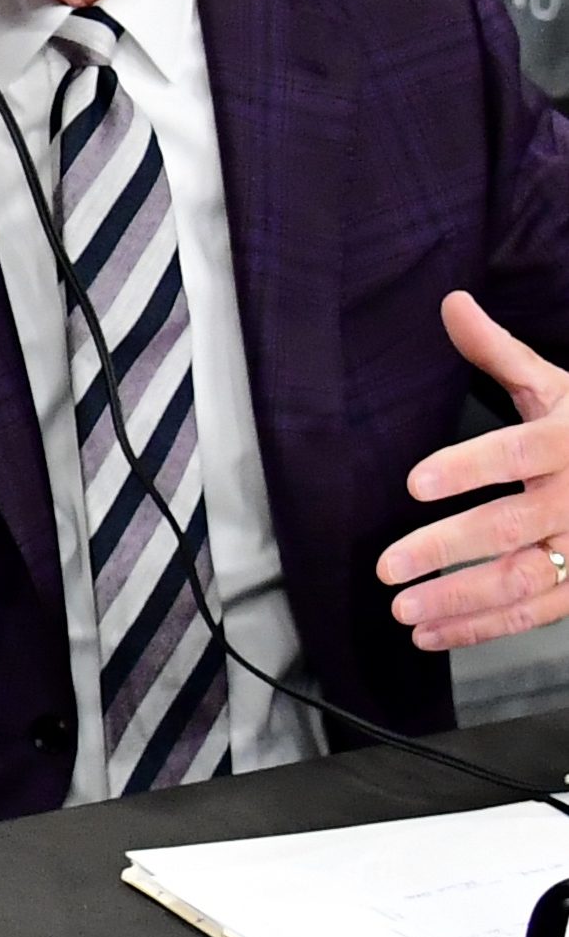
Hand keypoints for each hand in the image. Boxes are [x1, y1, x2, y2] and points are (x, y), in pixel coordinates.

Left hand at [379, 294, 568, 651]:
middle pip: (510, 527)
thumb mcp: (558, 387)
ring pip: (522, 581)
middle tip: (386, 566)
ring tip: (400, 609)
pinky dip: (481, 629)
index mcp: (567, 442)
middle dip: (447, 549)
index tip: (415, 483)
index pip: (515, 453)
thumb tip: (451, 302)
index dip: (468, 467)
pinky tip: (430, 634)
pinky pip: (534, 614)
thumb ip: (500, 352)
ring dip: (460, 600)